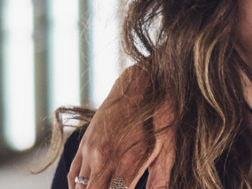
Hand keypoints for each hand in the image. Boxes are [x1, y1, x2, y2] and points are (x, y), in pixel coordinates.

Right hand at [66, 67, 173, 188]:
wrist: (140, 84)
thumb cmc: (160, 116)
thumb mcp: (167, 148)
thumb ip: (160, 180)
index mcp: (127, 161)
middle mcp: (103, 158)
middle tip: (118, 186)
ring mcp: (89, 151)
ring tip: (108, 185)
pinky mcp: (83, 145)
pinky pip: (73, 177)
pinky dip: (79, 188)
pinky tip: (92, 188)